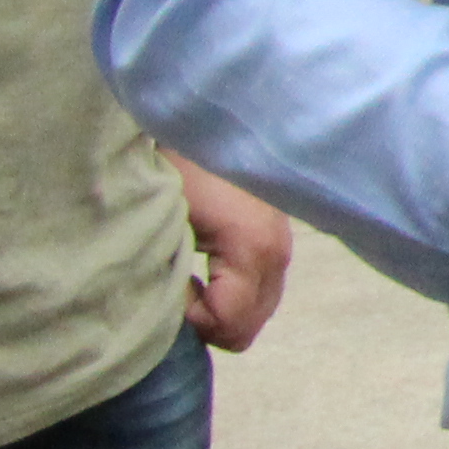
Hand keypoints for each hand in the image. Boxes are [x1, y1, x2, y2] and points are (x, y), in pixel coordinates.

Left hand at [173, 157, 291, 352]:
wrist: (201, 120)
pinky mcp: (277, 237)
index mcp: (253, 249)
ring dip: (220, 308)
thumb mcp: (165, 223)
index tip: (165, 288)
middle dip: (206, 321)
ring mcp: (283, 245)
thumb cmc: (174, 166)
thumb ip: (169, 277)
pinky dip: (231, 293)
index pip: (230, 325)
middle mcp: (278, 253)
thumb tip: (169, 310)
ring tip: (186, 278)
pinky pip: (260, 290)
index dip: (189, 320)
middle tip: (174, 289)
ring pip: (257, 312)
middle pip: (248, 327)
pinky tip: (204, 268)